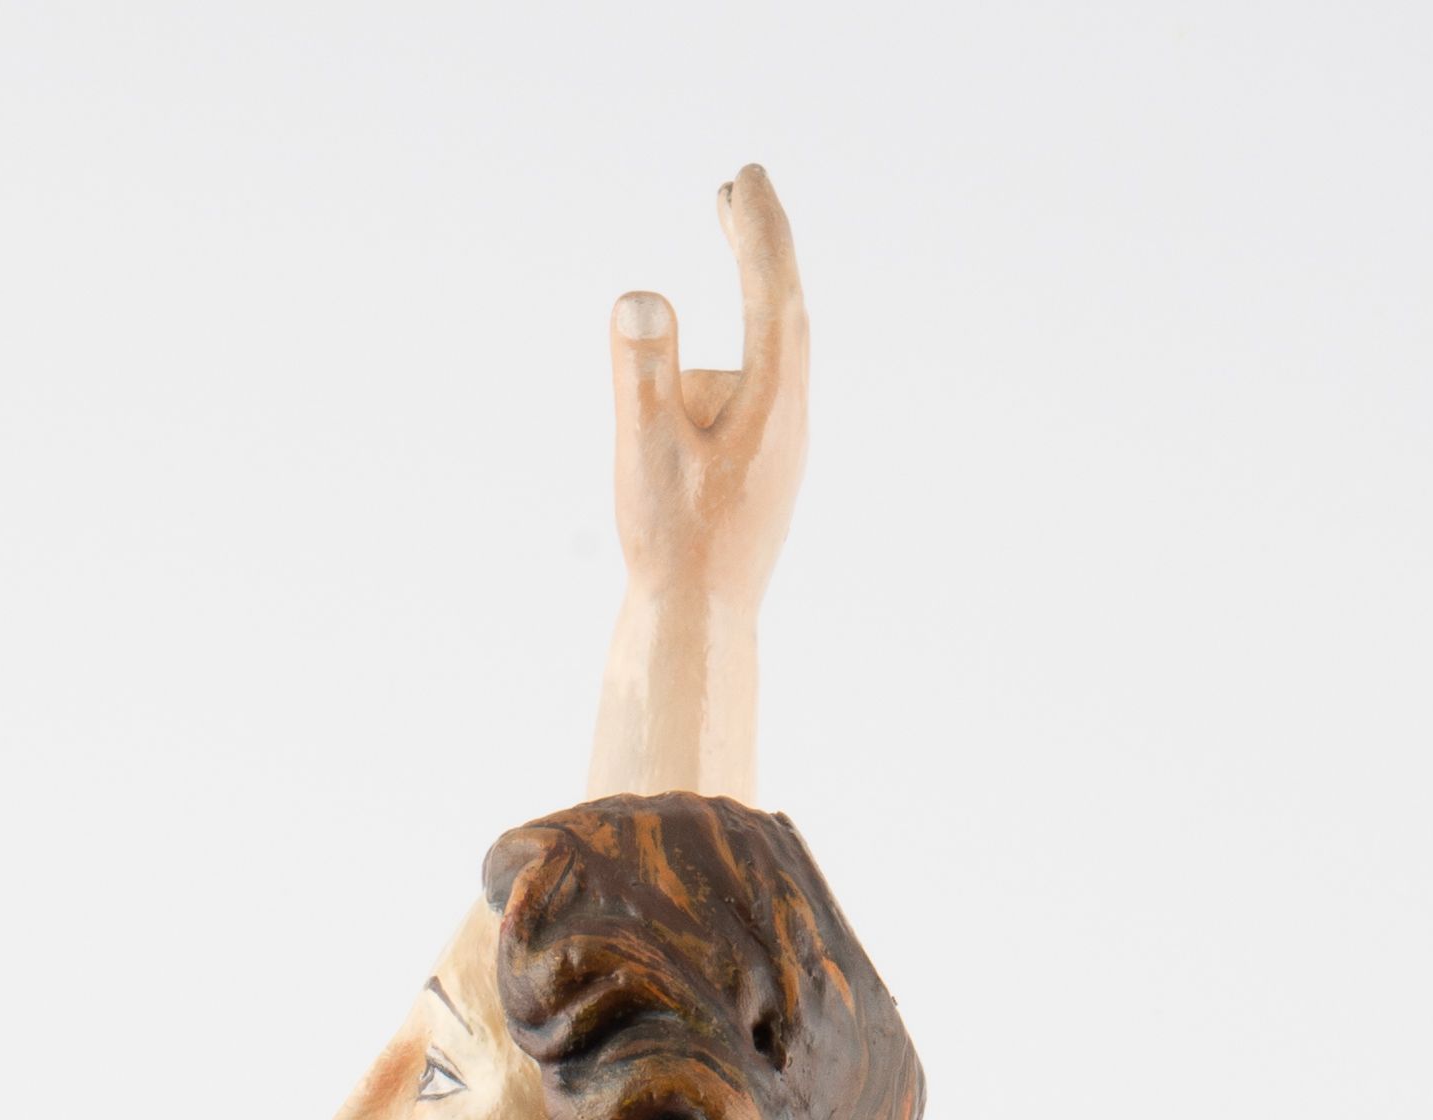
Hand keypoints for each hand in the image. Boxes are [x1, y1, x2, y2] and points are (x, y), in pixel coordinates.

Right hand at [610, 166, 807, 617]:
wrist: (698, 630)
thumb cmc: (671, 545)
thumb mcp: (644, 452)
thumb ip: (642, 371)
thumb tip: (642, 299)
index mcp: (773, 406)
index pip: (774, 294)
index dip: (761, 230)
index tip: (745, 177)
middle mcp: (790, 419)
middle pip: (784, 311)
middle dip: (762, 246)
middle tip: (739, 189)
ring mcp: (782, 444)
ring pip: (765, 352)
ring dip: (747, 296)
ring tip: (726, 245)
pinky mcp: (765, 467)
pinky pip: (754, 388)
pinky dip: (734, 354)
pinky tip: (701, 377)